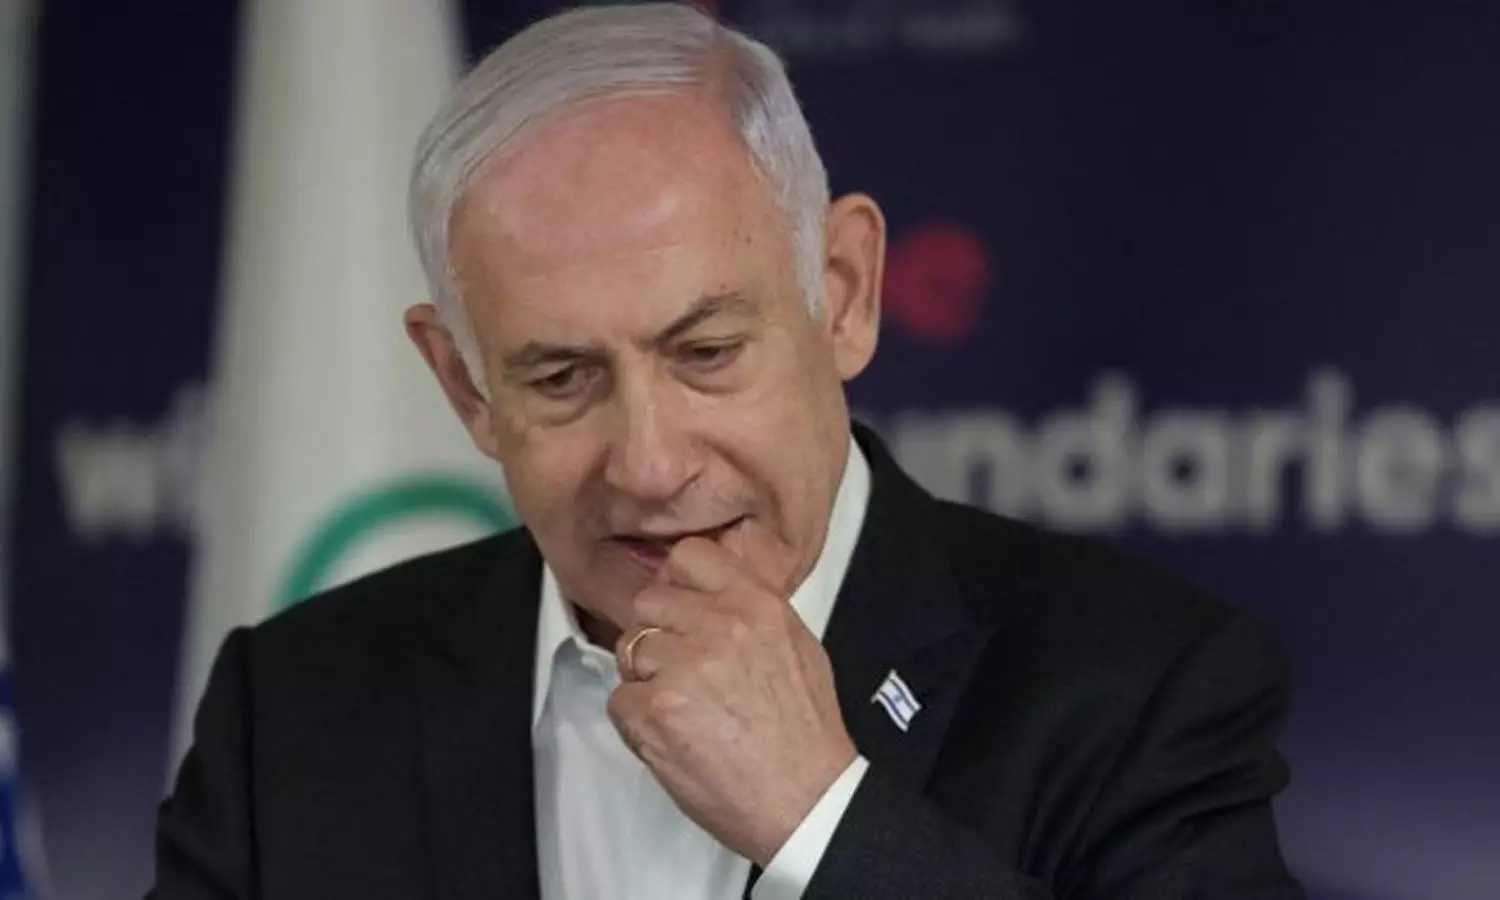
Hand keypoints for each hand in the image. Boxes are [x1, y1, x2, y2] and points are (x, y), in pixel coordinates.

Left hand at [607, 537, 857, 865]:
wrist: (806, 800)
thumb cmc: (805, 735)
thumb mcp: (797, 646)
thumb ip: (751, 610)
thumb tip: (711, 592)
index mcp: (756, 605)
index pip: (688, 557)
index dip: (675, 583)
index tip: (677, 605)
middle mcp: (719, 627)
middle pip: (648, 602)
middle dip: (656, 634)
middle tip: (679, 670)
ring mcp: (683, 668)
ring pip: (629, 650)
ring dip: (646, 679)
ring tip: (685, 710)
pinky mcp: (654, 710)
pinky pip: (620, 699)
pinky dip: (637, 721)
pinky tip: (675, 735)